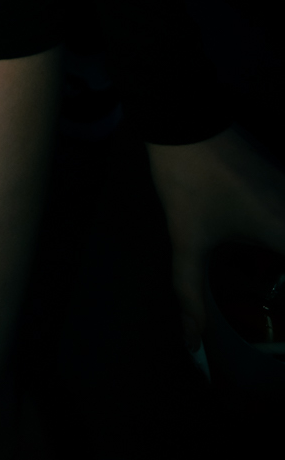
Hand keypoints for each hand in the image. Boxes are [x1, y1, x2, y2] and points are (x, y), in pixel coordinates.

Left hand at [146, 127, 284, 347]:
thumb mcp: (186, 241)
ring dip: (281, 254)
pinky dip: (284, 234)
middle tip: (277, 304)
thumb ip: (189, 293)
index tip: (283, 322)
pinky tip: (271, 250)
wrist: (184, 119)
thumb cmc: (188, 182)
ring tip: (271, 278)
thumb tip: (191, 340)